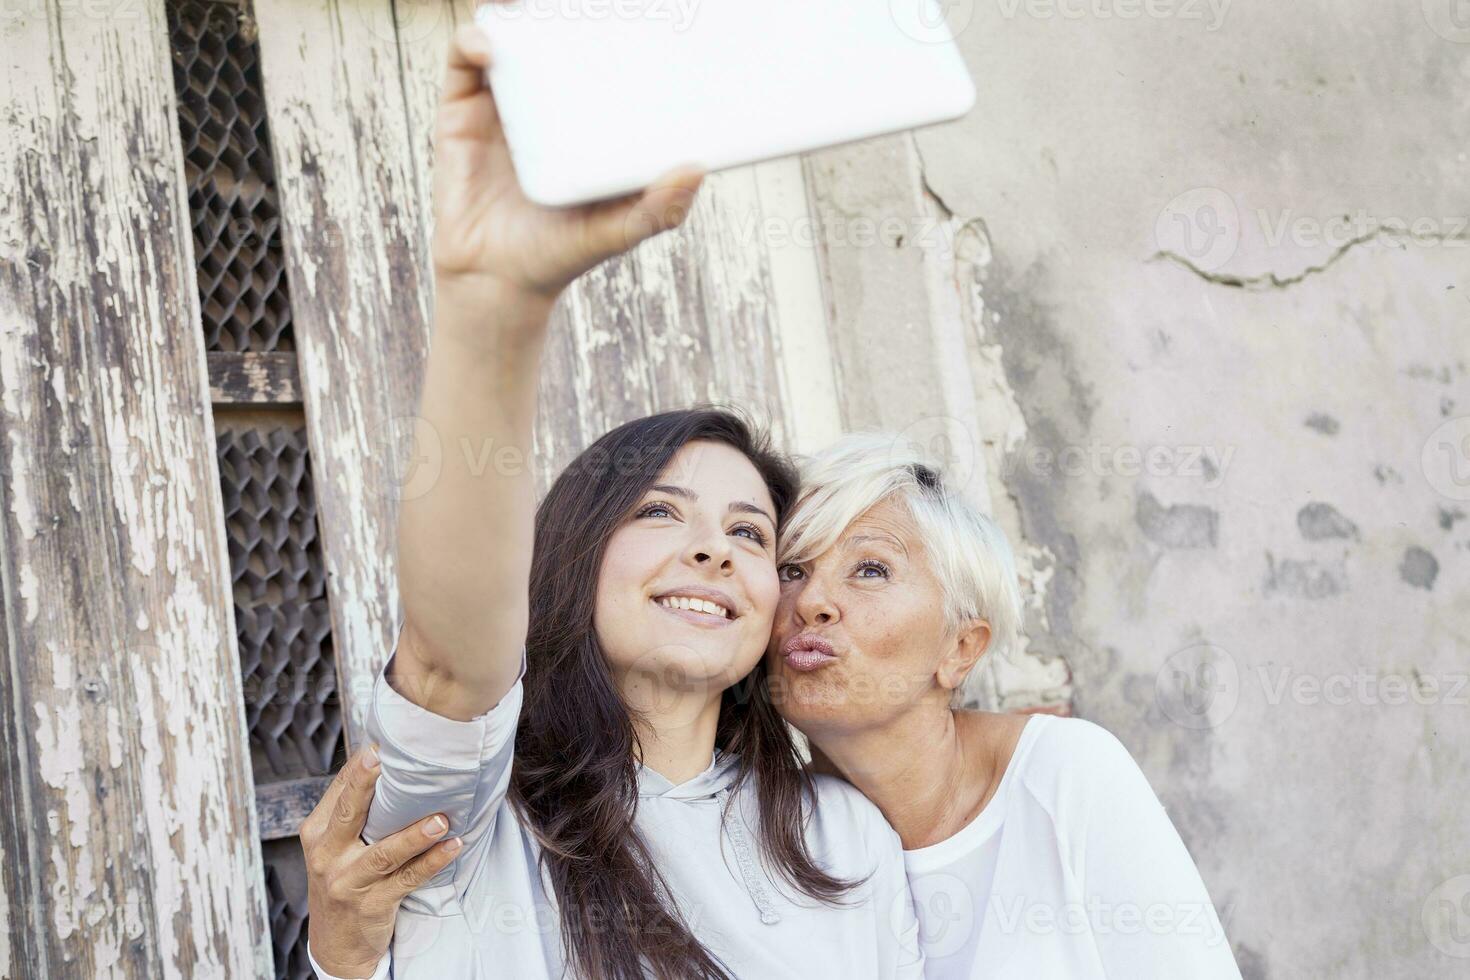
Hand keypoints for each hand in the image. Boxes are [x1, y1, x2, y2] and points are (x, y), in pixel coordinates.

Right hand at [301, 746, 461, 977]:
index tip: (382, 741)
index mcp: (317, 832)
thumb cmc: (344, 878)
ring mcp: (349, 881)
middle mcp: (328, 855)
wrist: (336, 943)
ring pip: (384, 852)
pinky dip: (432, 862)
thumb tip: (383, 757)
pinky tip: (453, 846)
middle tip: (386, 760)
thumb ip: (353, 809)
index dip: (360, 765)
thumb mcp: (335, 845)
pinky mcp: (373, 904)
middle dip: (365, 785)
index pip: (339, 790)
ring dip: (414, 834)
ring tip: (440, 818)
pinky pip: (408, 879)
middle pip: (349, 814)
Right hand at [431, 17, 704, 298]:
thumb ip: (660, 208)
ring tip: (533, 6)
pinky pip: (464, 64)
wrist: (497, 282)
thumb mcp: (620, 230)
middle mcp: (545, 104)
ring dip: (520, 15)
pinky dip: (473, 42)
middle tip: (586, 3)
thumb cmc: (562, 253)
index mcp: (585, 120)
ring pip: (510, 40)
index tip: (637, 12)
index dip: (613, 28)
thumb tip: (698, 170)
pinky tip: (490, 46)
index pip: (600, 60)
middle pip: (553, 38)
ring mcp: (503, 105)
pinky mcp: (460, 114)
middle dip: (563, 11)